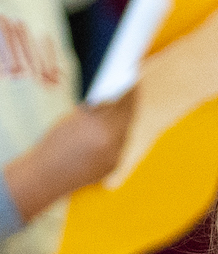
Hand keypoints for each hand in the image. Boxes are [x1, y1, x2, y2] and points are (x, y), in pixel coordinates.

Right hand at [4, 88, 135, 221]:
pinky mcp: (114, 165)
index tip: (133, 77)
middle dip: (131, 102)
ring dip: (127, 118)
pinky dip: (119, 135)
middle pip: (129, 116)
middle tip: (134, 88)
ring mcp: (115, 155)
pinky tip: (119, 126)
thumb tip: (111, 95)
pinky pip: (120, 146)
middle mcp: (112, 140)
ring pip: (126, 132)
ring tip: (128, 105)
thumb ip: (95, 109)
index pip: (122, 102)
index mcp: (100, 124)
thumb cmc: (55, 144)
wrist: (47, 176)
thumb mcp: (74, 120)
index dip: (130, 89)